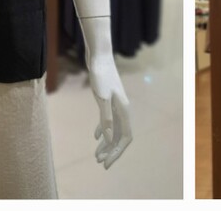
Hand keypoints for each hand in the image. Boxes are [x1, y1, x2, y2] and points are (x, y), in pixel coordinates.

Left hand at [88, 53, 132, 168]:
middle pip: (120, 136)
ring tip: (96, 154)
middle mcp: (122, 109)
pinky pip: (108, 120)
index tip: (106, 163)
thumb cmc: (101, 75)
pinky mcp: (108, 99)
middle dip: (111, 150)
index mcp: (123, 110)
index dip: (117, 152)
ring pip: (114, 129)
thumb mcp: (101, 98)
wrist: (99, 56)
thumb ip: (105, 119)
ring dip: (106, 143)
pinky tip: (95, 136)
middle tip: (100, 162)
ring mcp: (115, 104)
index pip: (125, 137)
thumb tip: (107, 140)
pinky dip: (103, 129)